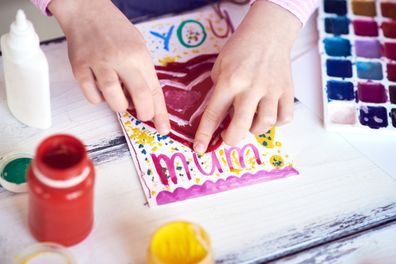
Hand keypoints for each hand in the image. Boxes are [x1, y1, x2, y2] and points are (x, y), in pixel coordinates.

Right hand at [49, 0, 169, 134]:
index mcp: (138, 54)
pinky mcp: (80, 68)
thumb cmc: (115, 30)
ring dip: (120, 107)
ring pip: (114, 100)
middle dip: (144, 113)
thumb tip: (145, 102)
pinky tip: (101, 90)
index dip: (160, 113)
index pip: (154, 89)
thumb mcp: (138, 47)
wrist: (86, 11)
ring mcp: (98, 63)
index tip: (163, 128)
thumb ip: (142, 73)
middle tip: (142, 116)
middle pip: (139, 96)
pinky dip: (98, 99)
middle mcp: (120, 59)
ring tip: (120, 99)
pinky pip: (92, 96)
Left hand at [193, 0, 300, 152]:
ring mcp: (272, 90)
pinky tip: (268, 115)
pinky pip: (284, 118)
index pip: (214, 114)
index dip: (205, 134)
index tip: (200, 148)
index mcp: (230, 81)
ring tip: (250, 121)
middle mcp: (251, 88)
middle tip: (228, 137)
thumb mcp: (220, 66)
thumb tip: (218, 114)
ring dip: (254, 129)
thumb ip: (218, 90)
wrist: (269, 32)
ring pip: (265, 124)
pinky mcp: (287, 91)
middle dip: (231, 139)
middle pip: (241, 126)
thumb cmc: (241, 48)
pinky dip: (276, 123)